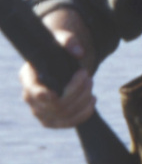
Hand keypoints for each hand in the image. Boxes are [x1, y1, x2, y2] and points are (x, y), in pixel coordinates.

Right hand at [19, 8, 95, 127]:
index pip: (35, 92)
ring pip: (65, 114)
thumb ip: (68, 41)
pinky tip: (92, 100)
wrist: (57, 65)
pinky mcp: (53, 121)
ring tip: (91, 83)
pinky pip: (69, 123)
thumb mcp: (60, 40)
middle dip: (77, 90)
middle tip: (87, 75)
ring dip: (83, 100)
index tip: (60, 90)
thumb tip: (79, 52)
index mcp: (28, 78)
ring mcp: (40, 112)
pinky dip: (84, 113)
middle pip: (56, 105)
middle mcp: (30, 98)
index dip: (46, 95)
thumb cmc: (56, 51)